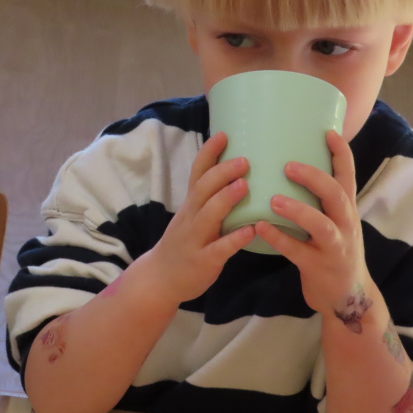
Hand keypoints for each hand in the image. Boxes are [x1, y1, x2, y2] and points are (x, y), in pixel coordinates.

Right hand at [140, 131, 255, 305]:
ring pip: (208, 215)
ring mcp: (194, 239)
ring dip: (225, 199)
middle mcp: (190, 217)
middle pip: (202, 190)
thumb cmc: (184, 244)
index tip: (224, 134)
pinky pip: (219, 248)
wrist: (161, 278)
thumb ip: (211, 200)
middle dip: (221, 173)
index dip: (208, 153)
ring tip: (244, 185)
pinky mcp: (203, 261)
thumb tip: (238, 176)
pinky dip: (234, 239)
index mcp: (190, 205)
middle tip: (244, 159)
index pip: (197, 173)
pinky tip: (251, 231)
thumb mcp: (192, 217)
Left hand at [255, 130, 369, 318]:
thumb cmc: (330, 248)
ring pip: (322, 226)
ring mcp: (335, 247)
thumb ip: (317, 197)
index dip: (341, 154)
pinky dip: (279, 239)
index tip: (328, 132)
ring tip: (273, 199)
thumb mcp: (332, 220)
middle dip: (315, 179)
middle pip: (337, 196)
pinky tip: (260, 228)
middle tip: (288, 165)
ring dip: (298, 210)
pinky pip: (299, 252)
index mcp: (345, 209)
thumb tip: (289, 162)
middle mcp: (345, 225)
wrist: (346, 296)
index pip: (348, 176)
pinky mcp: (320, 267)